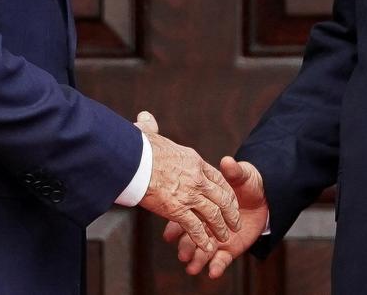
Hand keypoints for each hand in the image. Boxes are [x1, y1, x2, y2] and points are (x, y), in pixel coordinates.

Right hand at [134, 112, 241, 253]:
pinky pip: (195, 227)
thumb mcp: (149, 134)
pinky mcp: (177, 209)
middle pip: (221, 198)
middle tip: (234, 224)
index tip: (230, 201)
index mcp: (194, 160)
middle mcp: (196, 178)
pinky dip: (202, 239)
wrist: (132, 159)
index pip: (218, 178)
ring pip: (212, 215)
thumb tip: (145, 118)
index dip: (226, 191)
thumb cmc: (138, 147)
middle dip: (230, 213)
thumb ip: (151, 128)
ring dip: (219, 229)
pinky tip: (207, 247)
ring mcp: (188, 194)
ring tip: (224, 238)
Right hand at [163, 155, 268, 278]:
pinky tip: (213, 272)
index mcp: (203, 204)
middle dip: (186, 245)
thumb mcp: (242, 176)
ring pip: (203, 251)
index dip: (177, 225)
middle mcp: (206, 223)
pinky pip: (222, 260)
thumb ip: (234, 171)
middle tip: (181, 253)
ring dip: (198, 259)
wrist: (266, 199)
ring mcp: (217, 237)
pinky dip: (217, 266)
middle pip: (192, 236)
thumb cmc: (249, 183)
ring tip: (192, 267)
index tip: (169, 233)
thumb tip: (228, 161)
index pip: (186, 214)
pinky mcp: (229, 249)